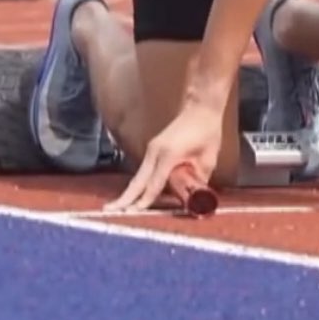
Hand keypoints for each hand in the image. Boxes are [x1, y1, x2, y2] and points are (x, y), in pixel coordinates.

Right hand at [104, 100, 223, 214]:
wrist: (201, 107)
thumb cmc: (207, 131)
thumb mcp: (209, 158)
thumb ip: (200, 179)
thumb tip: (198, 198)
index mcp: (169, 154)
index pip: (154, 183)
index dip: (145, 199)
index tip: (135, 212)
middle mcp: (155, 151)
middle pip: (138, 180)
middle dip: (125, 198)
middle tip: (110, 211)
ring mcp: (153, 148)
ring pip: (138, 176)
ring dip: (129, 192)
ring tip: (117, 208)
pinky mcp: (154, 148)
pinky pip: (143, 169)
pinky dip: (137, 183)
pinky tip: (133, 195)